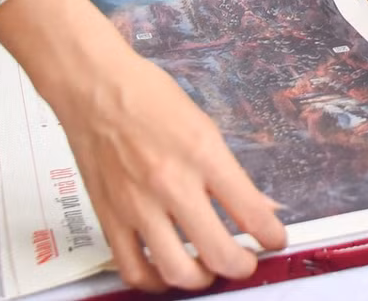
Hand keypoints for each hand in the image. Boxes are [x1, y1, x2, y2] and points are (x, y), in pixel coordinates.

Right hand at [53, 52, 287, 290]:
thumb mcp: (203, 126)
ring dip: (200, 279)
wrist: (94, 87)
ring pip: (176, 271)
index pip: (251, 210)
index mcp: (202, 153)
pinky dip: (155, 281)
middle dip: (241, 267)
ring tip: (208, 270)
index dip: (271, 236)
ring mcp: (137, 204)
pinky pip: (133, 268)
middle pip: (217, 252)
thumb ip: (228, 172)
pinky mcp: (109, 217)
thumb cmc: (147, 96)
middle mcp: (171, 183)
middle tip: (245, 263)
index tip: (274, 240)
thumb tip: (256, 205)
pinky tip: (166, 272)